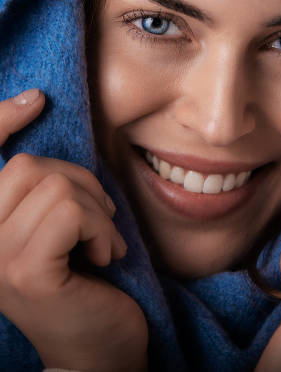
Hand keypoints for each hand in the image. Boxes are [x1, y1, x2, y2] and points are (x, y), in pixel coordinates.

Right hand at [0, 89, 147, 371]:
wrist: (98, 350)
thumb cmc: (85, 282)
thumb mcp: (62, 226)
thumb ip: (49, 190)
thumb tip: (54, 127)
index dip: (0, 120)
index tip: (35, 99)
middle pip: (31, 167)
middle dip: (82, 185)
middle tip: (99, 221)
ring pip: (58, 187)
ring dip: (98, 213)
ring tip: (102, 243)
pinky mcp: (25, 273)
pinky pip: (72, 213)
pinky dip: (102, 230)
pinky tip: (105, 258)